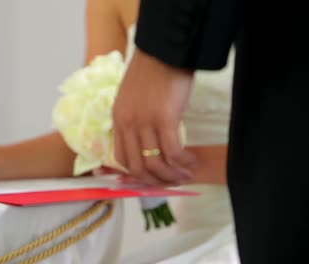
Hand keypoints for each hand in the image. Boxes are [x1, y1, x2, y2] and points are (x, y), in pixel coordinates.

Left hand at [112, 49, 196, 185]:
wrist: (164, 50)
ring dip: (171, 175)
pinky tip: (191, 161)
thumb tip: (145, 139)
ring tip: (186, 175)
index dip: (136, 174)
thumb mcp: (131, 97)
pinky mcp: (165, 119)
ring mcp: (145, 122)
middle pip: (137, 167)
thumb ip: (133, 118)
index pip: (121, 158)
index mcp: (118, 119)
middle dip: (155, 181)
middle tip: (171, 183)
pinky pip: (173, 151)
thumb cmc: (151, 71)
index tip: (152, 177)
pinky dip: (182, 162)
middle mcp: (127, 124)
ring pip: (155, 163)